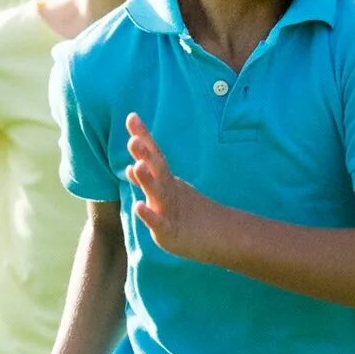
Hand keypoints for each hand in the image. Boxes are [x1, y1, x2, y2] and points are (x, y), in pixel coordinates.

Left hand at [124, 114, 219, 261]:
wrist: (222, 236)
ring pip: (157, 193)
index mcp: (167, 181)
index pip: (154, 155)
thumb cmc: (191, 215)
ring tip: (137, 166)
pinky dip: (149, 215)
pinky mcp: (170, 232)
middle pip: (157, 170)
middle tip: (134, 139)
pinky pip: (158, 222)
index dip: (144, 137)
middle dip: (145, 154)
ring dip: (147, 180)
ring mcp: (170, 211)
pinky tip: (138, 206)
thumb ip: (149, 180)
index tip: (132, 116)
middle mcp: (168, 191)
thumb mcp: (167, 195)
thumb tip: (132, 165)